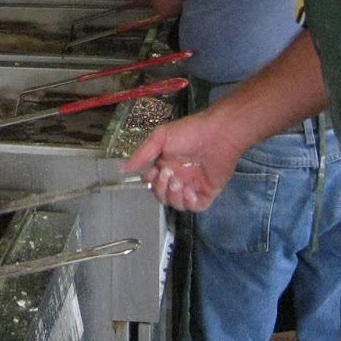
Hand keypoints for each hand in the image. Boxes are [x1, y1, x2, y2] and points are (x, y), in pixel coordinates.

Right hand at [121, 112, 246, 211]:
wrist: (217, 135)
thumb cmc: (189, 133)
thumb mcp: (160, 138)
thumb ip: (142, 155)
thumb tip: (122, 169)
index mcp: (165, 165)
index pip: (151, 183)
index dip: (150, 182)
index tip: (154, 172)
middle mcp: (177, 177)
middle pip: (161, 196)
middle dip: (161, 188)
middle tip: (169, 174)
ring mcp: (191, 186)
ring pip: (175, 204)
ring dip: (174, 196)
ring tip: (180, 181)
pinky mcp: (206, 193)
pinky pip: (193, 207)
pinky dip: (188, 202)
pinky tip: (190, 189)